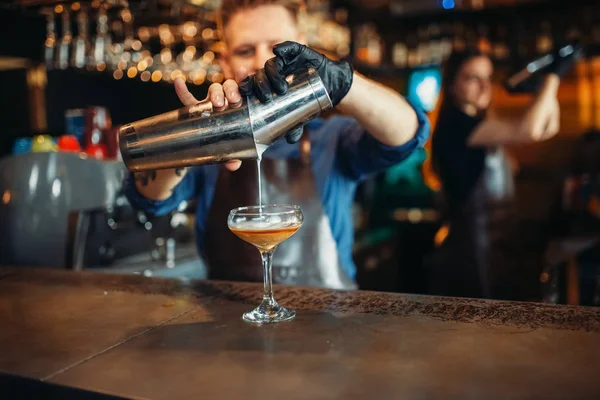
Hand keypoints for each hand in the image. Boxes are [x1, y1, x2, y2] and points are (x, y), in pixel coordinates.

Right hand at [174, 69, 248, 170]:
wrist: (206, 147)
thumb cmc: (223, 143)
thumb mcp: (229, 151)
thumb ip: (233, 157)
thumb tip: (233, 165)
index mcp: (238, 108)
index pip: (244, 91)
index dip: (245, 81)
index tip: (245, 73)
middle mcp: (226, 101)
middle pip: (229, 87)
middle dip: (231, 90)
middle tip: (232, 100)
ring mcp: (209, 103)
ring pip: (213, 89)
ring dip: (216, 92)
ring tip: (216, 102)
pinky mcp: (194, 108)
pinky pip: (187, 98)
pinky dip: (182, 90)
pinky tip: (179, 81)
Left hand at [239, 41, 353, 142]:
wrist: (331, 86)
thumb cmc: (310, 100)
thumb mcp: (302, 116)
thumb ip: (296, 127)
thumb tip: (290, 140)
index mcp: (268, 85)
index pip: (251, 85)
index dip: (244, 89)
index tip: (242, 97)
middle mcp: (273, 72)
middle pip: (259, 75)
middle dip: (259, 85)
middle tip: (266, 98)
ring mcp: (284, 62)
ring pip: (271, 64)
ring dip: (271, 74)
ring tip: (280, 88)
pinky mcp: (297, 52)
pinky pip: (288, 48)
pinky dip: (282, 48)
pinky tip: (278, 51)